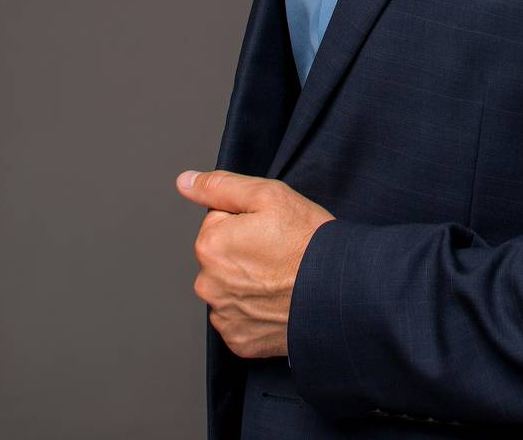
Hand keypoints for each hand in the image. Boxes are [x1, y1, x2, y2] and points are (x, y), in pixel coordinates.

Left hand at [176, 168, 334, 359]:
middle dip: (243, 250)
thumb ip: (221, 186)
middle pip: (221, 255)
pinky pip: (240, 317)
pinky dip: (255, 309)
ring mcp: (223, 316)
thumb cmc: (307, 241)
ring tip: (280, 277)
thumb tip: (185, 181)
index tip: (270, 229)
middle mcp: (208, 284)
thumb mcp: (268, 196)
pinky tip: (277, 301)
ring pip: (229, 286)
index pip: (218, 220)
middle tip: (278, 251)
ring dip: (248, 281)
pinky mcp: (239, 341)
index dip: (247, 220)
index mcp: (210, 245)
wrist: (338, 291)